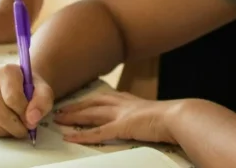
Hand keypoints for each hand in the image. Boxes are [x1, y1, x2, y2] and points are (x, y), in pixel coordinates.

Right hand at [0, 64, 54, 138]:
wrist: (17, 84)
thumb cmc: (30, 87)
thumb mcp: (43, 90)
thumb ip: (42, 101)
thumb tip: (32, 119)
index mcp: (6, 70)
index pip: (12, 98)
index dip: (24, 113)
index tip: (31, 119)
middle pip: (0, 114)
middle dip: (16, 127)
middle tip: (25, 129)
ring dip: (6, 132)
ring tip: (16, 126)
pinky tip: (4, 125)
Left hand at [54, 91, 178, 145]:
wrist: (176, 116)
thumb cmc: (170, 118)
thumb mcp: (153, 115)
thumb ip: (143, 117)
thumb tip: (142, 124)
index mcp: (129, 100)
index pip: (104, 98)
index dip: (89, 101)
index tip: (78, 102)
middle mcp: (122, 103)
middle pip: (92, 103)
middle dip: (76, 106)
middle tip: (61, 109)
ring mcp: (120, 114)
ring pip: (90, 114)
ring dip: (73, 116)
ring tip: (59, 119)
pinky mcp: (121, 127)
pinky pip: (97, 133)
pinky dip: (82, 135)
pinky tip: (70, 137)